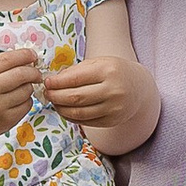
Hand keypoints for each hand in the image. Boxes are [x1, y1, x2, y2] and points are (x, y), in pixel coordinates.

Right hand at [0, 42, 47, 145]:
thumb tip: (26, 59)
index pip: (7, 59)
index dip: (24, 55)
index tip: (32, 55)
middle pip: (21, 74)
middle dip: (33, 71)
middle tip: (36, 72)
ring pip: (26, 90)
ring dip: (28, 86)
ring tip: (20, 88)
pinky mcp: (6, 120)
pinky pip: (27, 105)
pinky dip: (26, 100)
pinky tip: (17, 100)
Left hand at [41, 53, 158, 151]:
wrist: (139, 88)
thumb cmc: (114, 72)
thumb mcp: (99, 63)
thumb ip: (77, 71)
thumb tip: (53, 82)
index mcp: (108, 71)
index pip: (76, 79)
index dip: (57, 82)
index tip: (47, 82)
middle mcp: (112, 91)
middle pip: (76, 98)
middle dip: (56, 96)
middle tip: (47, 93)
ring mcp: (113, 108)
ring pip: (79, 113)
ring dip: (61, 108)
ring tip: (53, 102)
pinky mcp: (111, 121)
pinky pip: (85, 122)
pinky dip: (71, 117)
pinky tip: (64, 110)